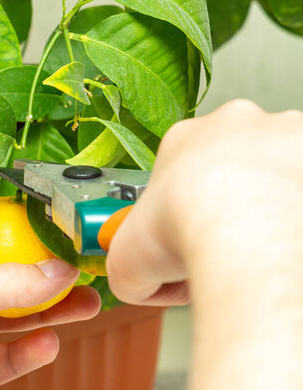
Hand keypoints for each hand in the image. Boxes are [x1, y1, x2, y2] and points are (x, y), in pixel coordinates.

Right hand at [106, 100, 302, 388]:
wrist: (244, 234)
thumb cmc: (187, 229)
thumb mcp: (126, 261)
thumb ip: (125, 270)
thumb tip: (139, 285)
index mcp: (183, 138)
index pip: (181, 172)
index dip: (180, 208)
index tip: (185, 233)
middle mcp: (233, 124)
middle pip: (230, 163)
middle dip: (227, 198)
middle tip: (223, 238)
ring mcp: (280, 132)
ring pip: (272, 168)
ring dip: (265, 198)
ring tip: (257, 240)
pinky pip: (301, 181)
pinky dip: (293, 208)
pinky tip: (282, 235)